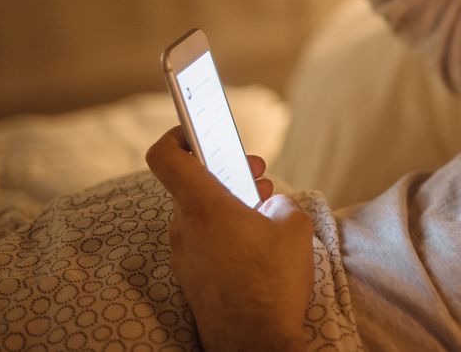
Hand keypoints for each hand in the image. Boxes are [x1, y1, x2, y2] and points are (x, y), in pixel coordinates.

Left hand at [146, 126, 313, 351]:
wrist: (255, 343)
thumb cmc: (273, 282)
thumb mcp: (294, 226)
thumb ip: (280, 203)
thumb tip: (271, 205)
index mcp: (204, 206)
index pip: (165, 156)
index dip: (177, 134)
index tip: (198, 130)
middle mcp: (184, 228)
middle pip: (193, 184)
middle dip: (225, 172)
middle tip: (256, 174)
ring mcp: (183, 256)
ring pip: (201, 214)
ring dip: (229, 204)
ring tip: (264, 210)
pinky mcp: (191, 278)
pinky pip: (204, 241)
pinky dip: (226, 232)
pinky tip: (256, 244)